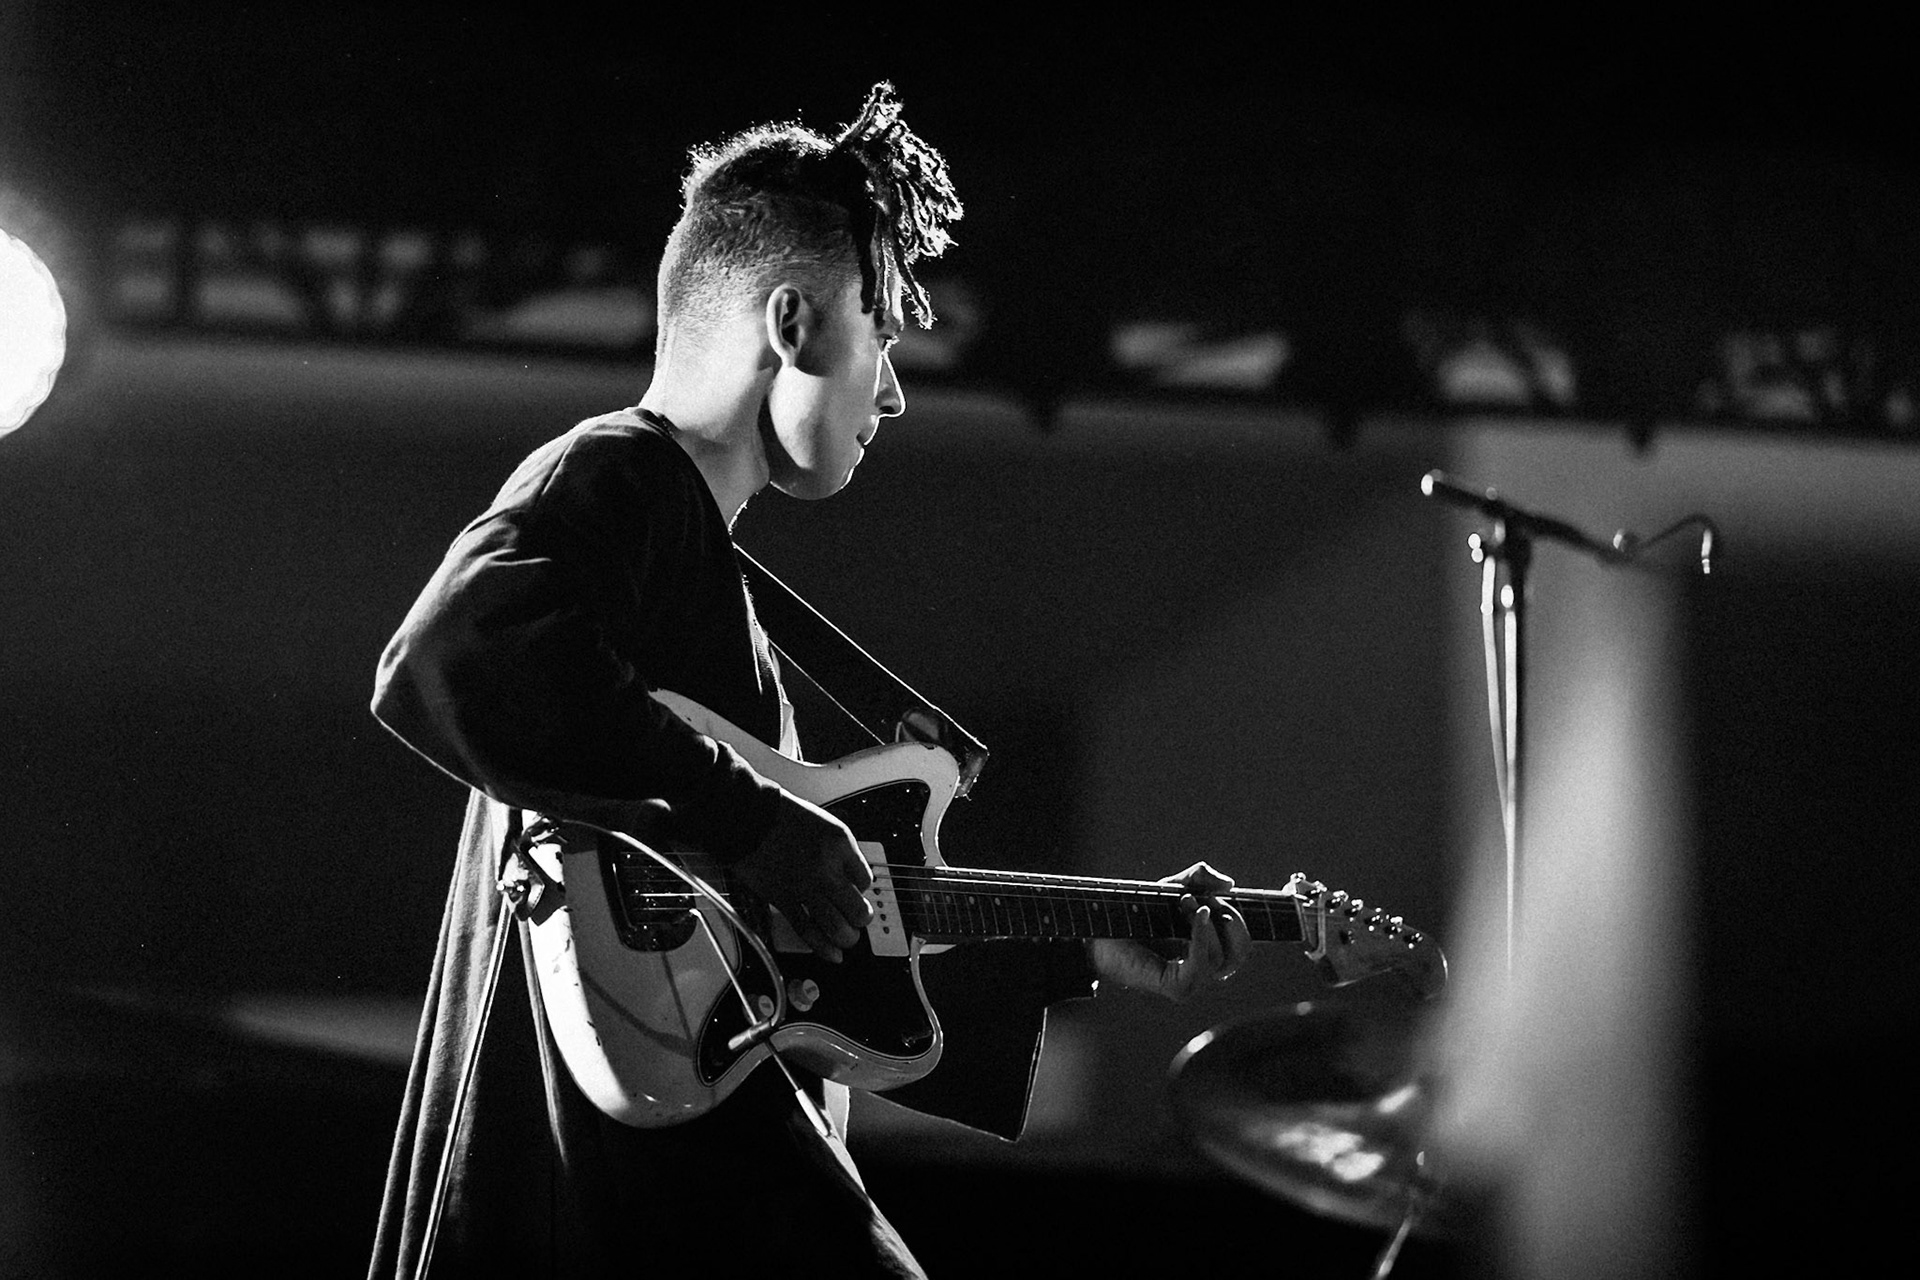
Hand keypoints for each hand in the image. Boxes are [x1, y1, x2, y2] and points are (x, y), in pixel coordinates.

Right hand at [730, 790, 872, 961]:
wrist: (749, 818)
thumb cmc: (784, 817)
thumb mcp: (826, 824)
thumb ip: (843, 853)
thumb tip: (854, 881)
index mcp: (840, 845)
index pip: (866, 880)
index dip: (862, 889)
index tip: (854, 890)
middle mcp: (826, 868)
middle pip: (858, 910)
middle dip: (861, 919)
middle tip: (858, 918)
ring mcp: (804, 887)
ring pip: (837, 927)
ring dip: (847, 938)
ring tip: (847, 937)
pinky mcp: (783, 900)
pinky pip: (808, 931)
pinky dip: (823, 947)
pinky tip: (833, 954)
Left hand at [1089, 860, 1249, 999]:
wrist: (1098, 927)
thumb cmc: (1132, 910)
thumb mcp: (1172, 888)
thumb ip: (1200, 878)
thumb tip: (1230, 885)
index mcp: (1206, 950)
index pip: (1242, 945)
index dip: (1237, 918)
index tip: (1216, 896)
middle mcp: (1201, 969)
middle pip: (1241, 953)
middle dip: (1230, 921)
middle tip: (1205, 901)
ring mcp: (1190, 982)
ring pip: (1222, 959)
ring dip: (1207, 924)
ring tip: (1184, 903)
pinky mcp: (1176, 988)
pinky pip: (1203, 965)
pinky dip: (1202, 937)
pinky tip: (1196, 915)